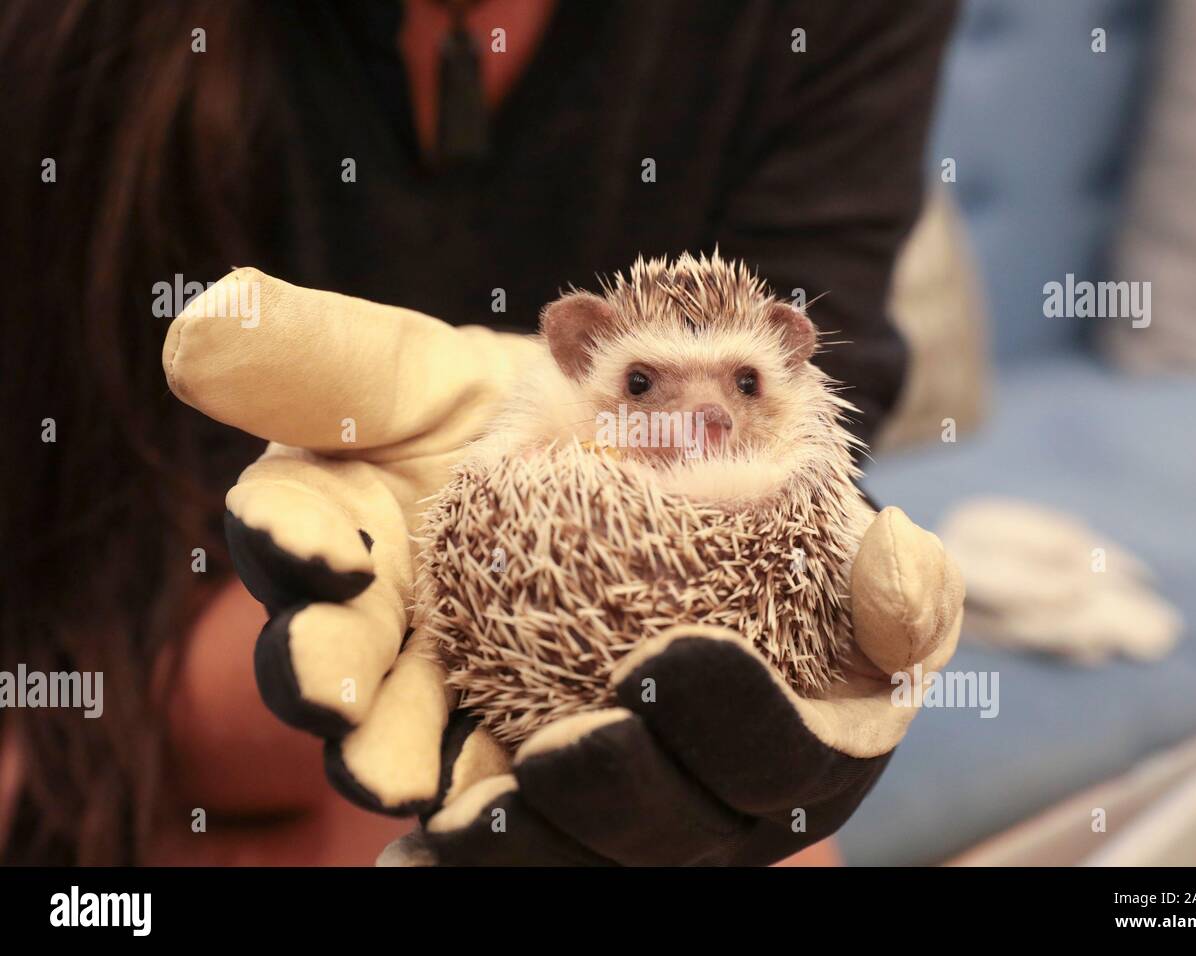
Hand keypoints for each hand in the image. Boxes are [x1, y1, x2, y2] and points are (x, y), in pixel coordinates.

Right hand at [163, 268, 536, 815]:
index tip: (327, 553)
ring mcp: (438, 660)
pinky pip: (493, 745)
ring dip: (394, 751)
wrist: (597, 448)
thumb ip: (313, 352)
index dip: (292, 539)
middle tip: (331, 699)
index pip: (285, 524)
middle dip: (322, 673)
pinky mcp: (510, 700)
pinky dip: (493, 769)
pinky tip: (511, 781)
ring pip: (402, 716)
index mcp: (323, 512)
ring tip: (402, 782)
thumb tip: (196, 330)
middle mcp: (365, 600)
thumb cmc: (480, 399)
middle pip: (328, 644)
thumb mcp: (409, 366)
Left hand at [384, 507, 963, 865]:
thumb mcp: (853, 563)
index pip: (780, 754)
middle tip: (553, 752)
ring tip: (461, 822)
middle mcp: (722, 813)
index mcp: (807, 757)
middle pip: (673, 832)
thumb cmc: (789, 572)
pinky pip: (521, 852)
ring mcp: (639, 826)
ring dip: (523, 850)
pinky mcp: (564, 817)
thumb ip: (893, 577)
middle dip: (613, 798)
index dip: (734, 720)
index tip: (669, 657)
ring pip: (587, 860)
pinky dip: (467, 856)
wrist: (707, 584)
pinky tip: (411, 859)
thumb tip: (904, 559)